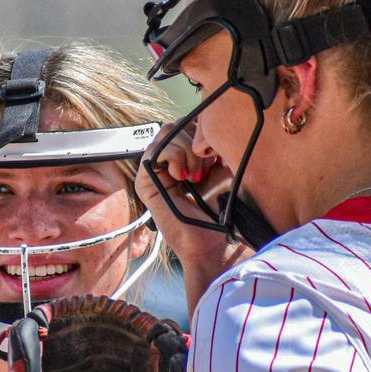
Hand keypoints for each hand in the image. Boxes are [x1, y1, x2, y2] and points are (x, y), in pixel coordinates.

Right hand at [135, 133, 250, 293]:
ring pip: (168, 132)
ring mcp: (154, 173)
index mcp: (185, 162)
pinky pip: (157, 149)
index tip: (217, 154)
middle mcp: (167, 165)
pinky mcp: (144, 182)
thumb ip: (218, 148)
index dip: (203, 131)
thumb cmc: (222, 218)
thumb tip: (216, 126)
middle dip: (197, 139)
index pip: (188, 126)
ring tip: (196, 175)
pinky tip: (183, 177)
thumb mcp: (225, 172)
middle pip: (177, 125)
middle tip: (208, 165)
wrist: (213, 247)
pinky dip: (175, 156)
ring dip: (188, 149)